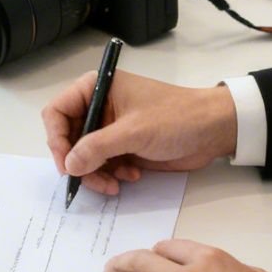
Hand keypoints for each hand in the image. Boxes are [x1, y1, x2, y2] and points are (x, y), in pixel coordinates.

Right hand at [42, 71, 237, 195]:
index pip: (57, 112)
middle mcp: (99, 106)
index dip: (56, 140)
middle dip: (79, 163)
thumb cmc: (176, 118)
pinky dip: (111, 175)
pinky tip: (131, 176)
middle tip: (94, 181)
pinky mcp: (123, 146)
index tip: (67, 165)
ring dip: (96, 174)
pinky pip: (102, 165)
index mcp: (97, 88)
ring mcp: (111, 128)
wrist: (214, 130)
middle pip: (68, 139)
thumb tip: (69, 165)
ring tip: (115, 184)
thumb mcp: (133, 131)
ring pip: (84, 157)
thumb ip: (96, 147)